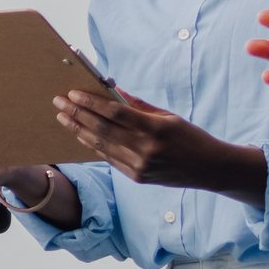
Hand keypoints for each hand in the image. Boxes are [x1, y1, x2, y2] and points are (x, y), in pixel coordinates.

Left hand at [52, 86, 267, 205]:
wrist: (209, 169)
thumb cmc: (189, 137)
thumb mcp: (167, 116)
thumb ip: (138, 105)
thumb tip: (112, 90)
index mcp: (154, 128)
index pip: (115, 113)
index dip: (91, 102)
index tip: (73, 93)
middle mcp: (145, 149)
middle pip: (102, 129)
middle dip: (77, 114)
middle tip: (59, 102)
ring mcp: (140, 166)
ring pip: (101, 146)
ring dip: (79, 130)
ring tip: (63, 117)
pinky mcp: (137, 178)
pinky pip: (110, 159)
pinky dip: (94, 145)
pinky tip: (81, 134)